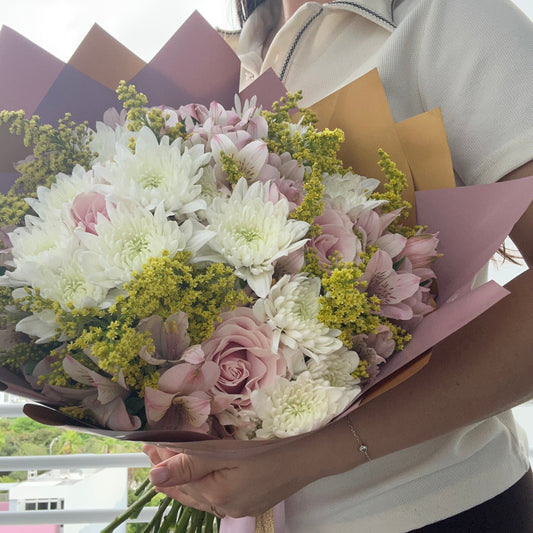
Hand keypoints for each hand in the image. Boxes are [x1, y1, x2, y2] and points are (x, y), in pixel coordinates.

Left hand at [143, 441, 312, 517]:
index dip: (160, 461)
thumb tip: (154, 476)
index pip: (177, 478)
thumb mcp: (227, 453)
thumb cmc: (266, 452)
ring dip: (181, 481)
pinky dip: (200, 488)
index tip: (146, 446)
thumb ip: (190, 464)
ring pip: (198, 497)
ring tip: (167, 466)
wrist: (303, 461)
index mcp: (214, 495)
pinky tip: (199, 480)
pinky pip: (214, 499)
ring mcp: (235, 510)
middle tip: (152, 452)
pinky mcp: (246, 505)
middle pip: (186, 490)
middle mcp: (222, 508)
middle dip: (167, 471)